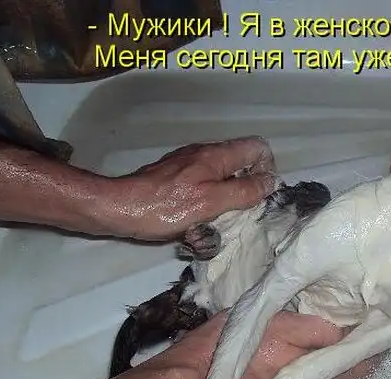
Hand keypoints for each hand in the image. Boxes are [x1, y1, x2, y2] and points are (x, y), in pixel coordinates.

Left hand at [110, 137, 277, 240]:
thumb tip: (270, 182)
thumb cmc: (166, 208)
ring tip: (217, 219)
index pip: (258, 147)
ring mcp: (187, 162)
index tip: (258, 194)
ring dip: (226, 196)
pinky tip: (196, 217)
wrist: (119, 207)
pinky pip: (202, 183)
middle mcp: (203, 153)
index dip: (267, 169)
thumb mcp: (211, 203)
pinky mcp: (173, 175)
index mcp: (216, 156)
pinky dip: (207, 199)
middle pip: (241, 161)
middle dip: (246, 187)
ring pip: (222, 174)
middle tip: (238, 212)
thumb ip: (244, 191)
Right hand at [173, 311, 379, 378]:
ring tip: (365, 359)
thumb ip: (309, 329)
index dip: (370, 347)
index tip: (386, 330)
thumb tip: (341, 332)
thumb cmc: (227, 346)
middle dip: (364, 363)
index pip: (350, 361)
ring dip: (349, 376)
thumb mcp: (269, 324)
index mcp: (305, 370)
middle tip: (382, 344)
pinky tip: (332, 376)